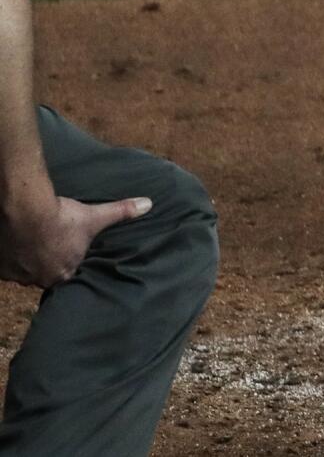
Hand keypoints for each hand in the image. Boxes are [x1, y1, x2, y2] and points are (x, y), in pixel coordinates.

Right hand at [0, 189, 151, 287]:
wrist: (25, 211)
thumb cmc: (63, 217)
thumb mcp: (95, 216)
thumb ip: (122, 213)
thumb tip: (149, 204)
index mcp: (63, 274)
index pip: (68, 276)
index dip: (67, 265)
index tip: (66, 255)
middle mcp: (39, 280)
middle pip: (45, 274)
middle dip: (47, 262)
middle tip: (49, 246)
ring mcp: (17, 275)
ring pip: (24, 270)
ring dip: (28, 259)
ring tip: (32, 242)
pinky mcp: (0, 267)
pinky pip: (6, 265)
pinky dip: (10, 256)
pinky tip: (15, 243)